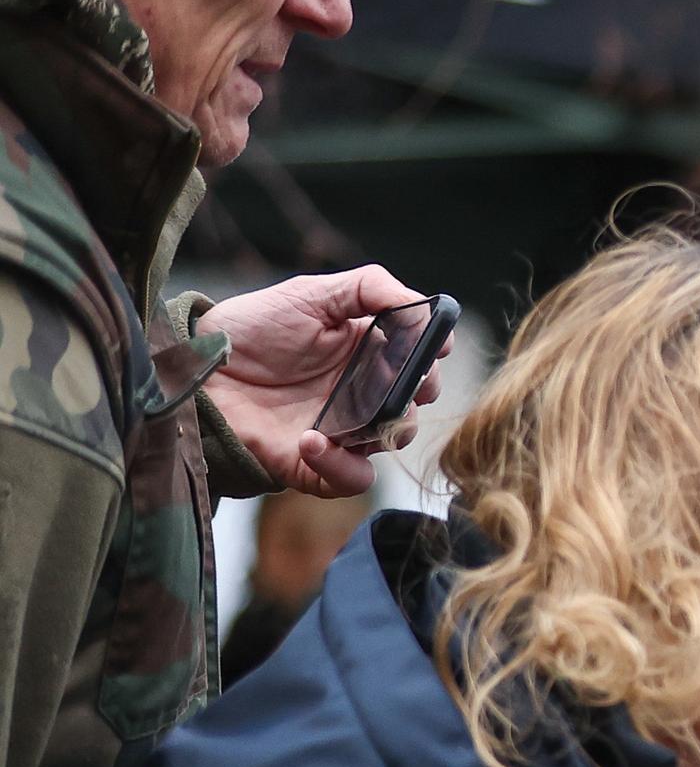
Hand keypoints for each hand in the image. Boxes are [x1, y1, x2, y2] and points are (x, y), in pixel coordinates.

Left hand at [199, 266, 443, 496]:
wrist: (199, 368)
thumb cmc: (251, 329)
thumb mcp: (311, 293)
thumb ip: (370, 288)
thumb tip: (426, 307)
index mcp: (369, 353)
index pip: (422, 361)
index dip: (432, 357)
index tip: (432, 348)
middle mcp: (363, 393)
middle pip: (417, 402)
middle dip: (416, 391)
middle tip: (398, 379)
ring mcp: (344, 429)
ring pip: (395, 439)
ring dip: (383, 425)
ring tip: (348, 409)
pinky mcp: (319, 463)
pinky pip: (354, 478)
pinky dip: (342, 465)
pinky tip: (312, 439)